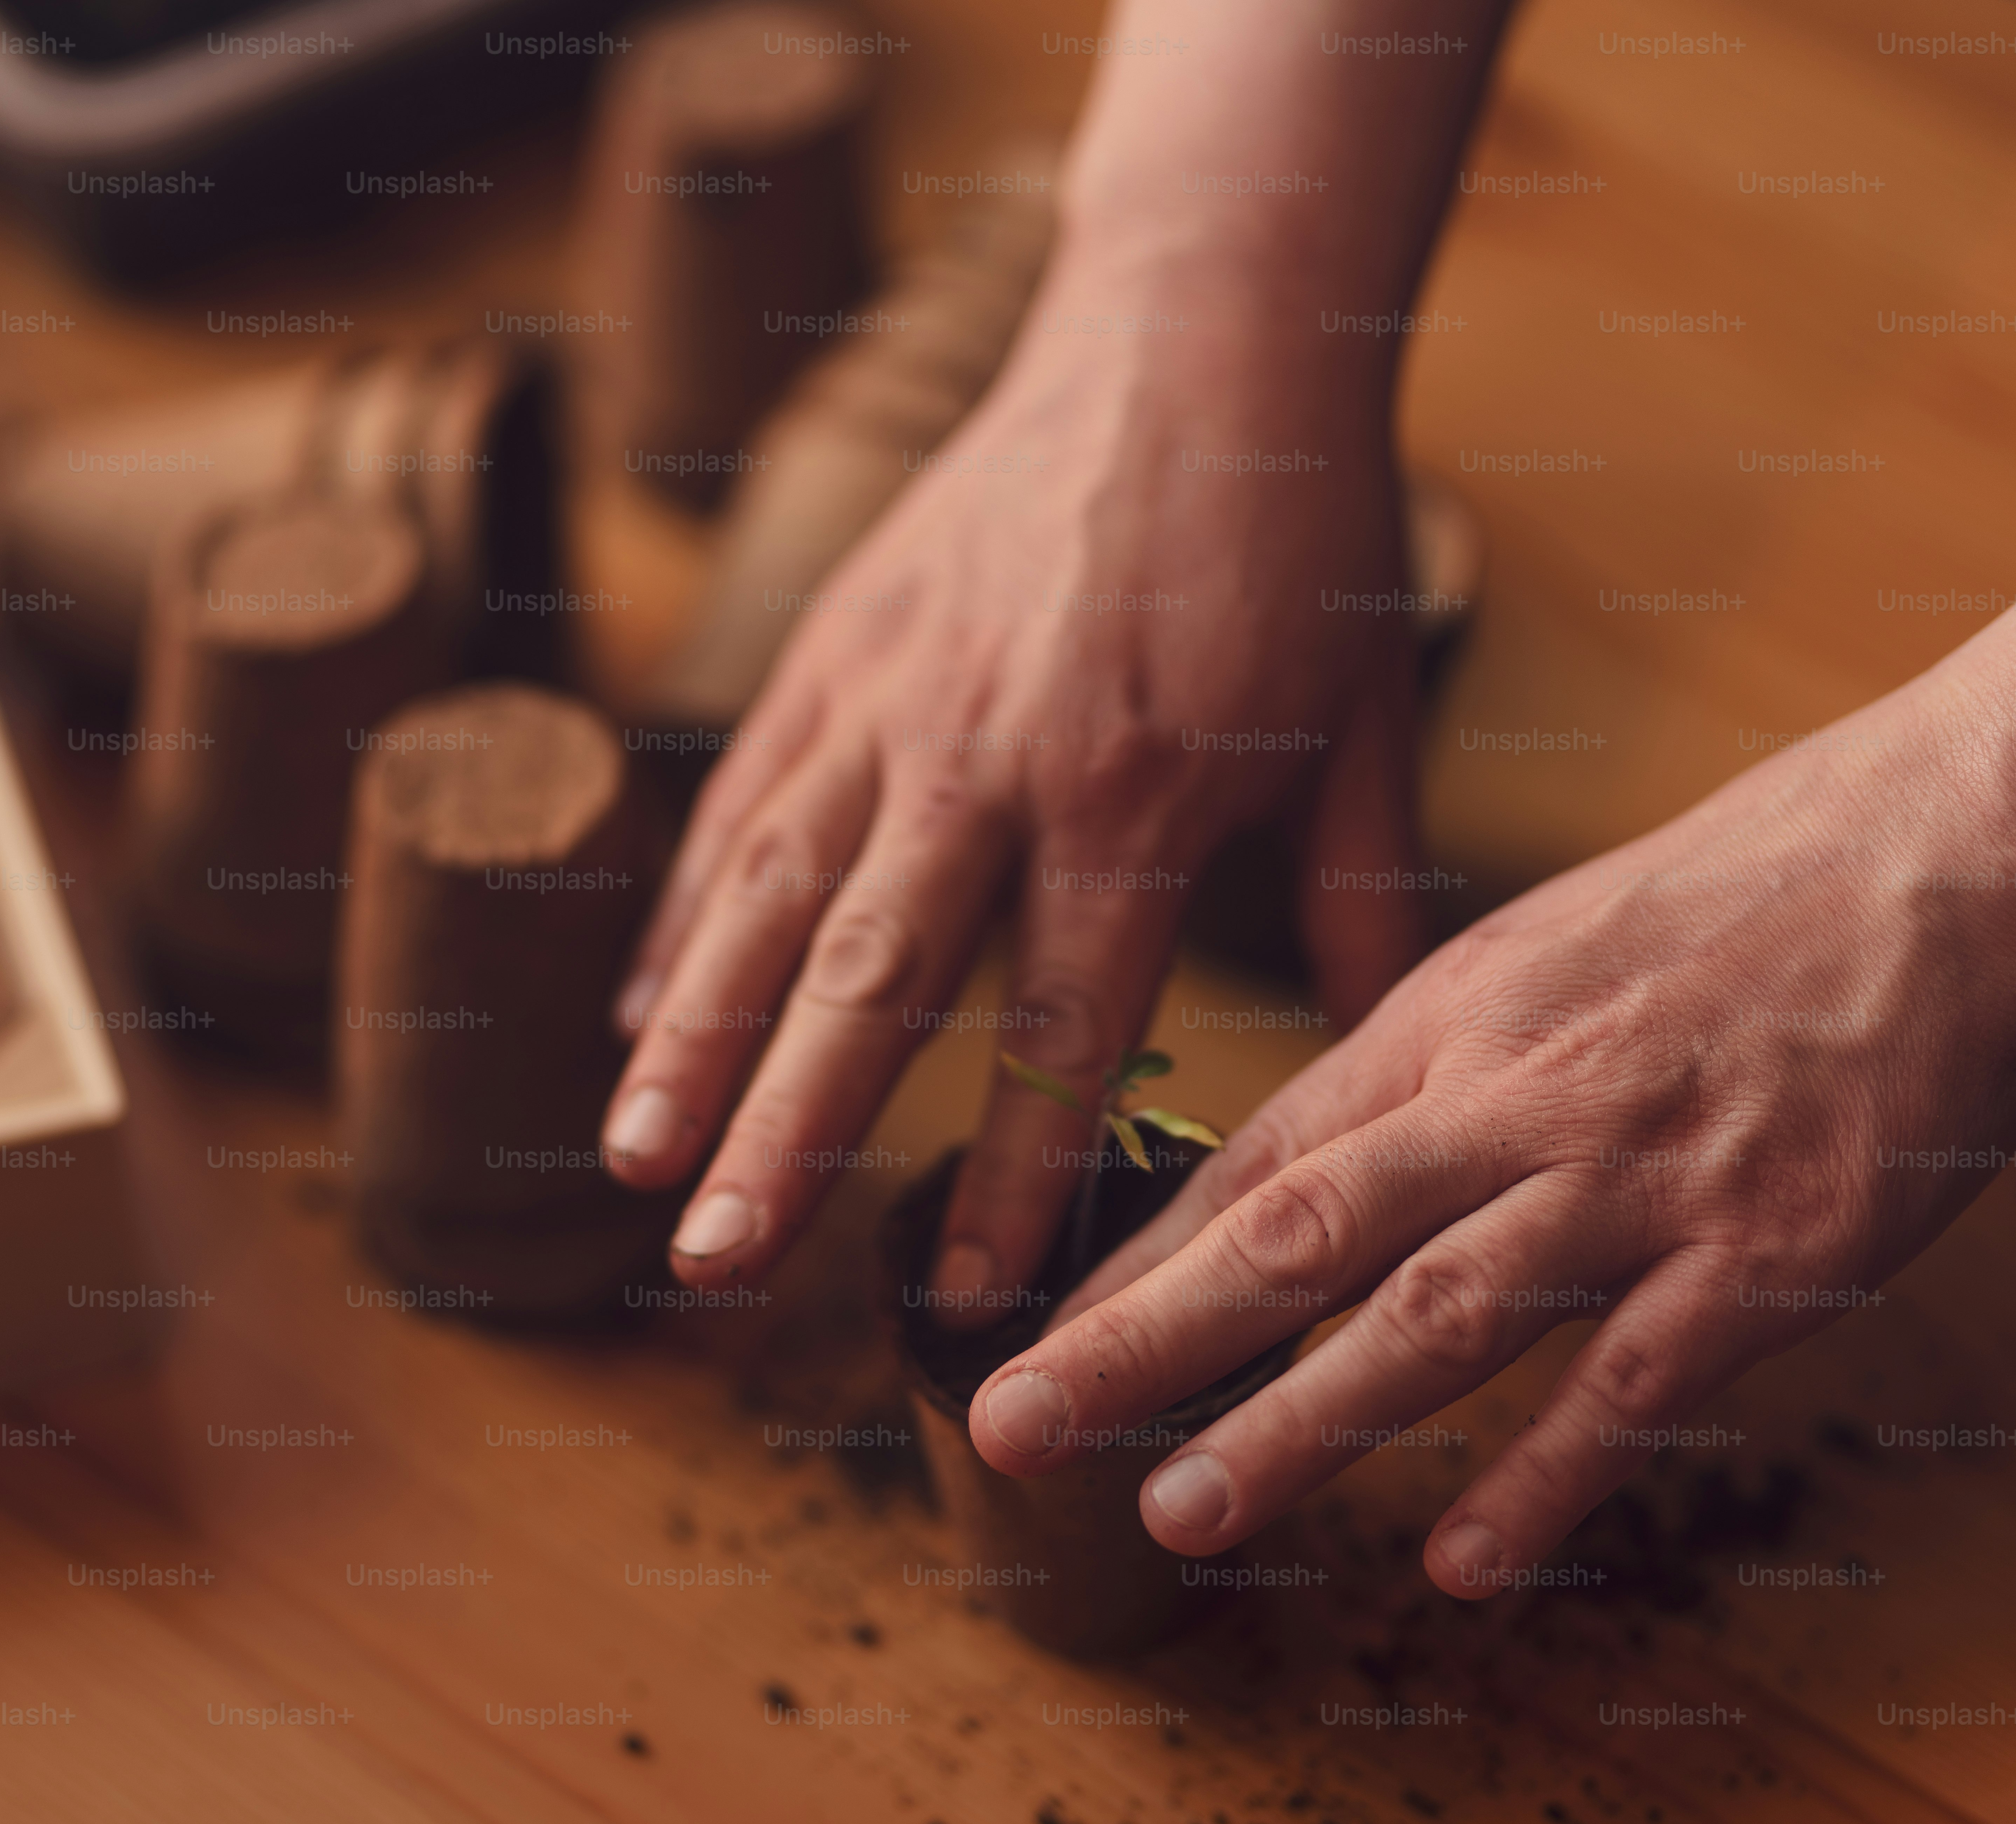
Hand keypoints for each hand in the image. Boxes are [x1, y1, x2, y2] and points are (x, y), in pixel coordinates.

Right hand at [597, 282, 1425, 1309]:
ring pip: (769, 896)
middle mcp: (988, 756)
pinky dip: (687, 917)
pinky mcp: (833, 647)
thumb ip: (1357, 893)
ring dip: (693, 1039)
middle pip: (869, 979)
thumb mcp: (1361, 720)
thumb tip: (1384, 1049)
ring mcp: (890, 697)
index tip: (973, 1298)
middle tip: (715, 1263)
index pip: (1061, 1017)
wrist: (1199, 333)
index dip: (1017, 1167)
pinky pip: (742, 805)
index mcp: (1135, 790)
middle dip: (783, 1132)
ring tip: (632, 1161)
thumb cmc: (1296, 538)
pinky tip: (640, 1017)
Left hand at [966, 581, 2015, 1596]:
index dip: (1133, 1261)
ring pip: (1431, 1319)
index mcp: (1452, 1020)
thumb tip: (1323, 1149)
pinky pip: (1630, 1385)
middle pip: (1292, 1237)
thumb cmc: (1742, 896)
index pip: (1254, 1160)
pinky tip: (1466, 1566)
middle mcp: (1516, 1099)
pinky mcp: (1767, 1252)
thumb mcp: (1543, 950)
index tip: (1032, 1335)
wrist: (1947, 851)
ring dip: (1297, 1426)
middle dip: (1140, 1343)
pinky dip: (1545, 1483)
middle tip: (1019, 1428)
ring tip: (1181, 1511)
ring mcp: (1637, 1181)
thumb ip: (1431, 1062)